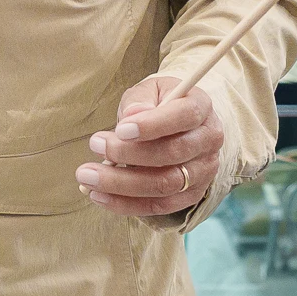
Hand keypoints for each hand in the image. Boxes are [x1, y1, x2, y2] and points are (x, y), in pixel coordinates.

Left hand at [77, 74, 222, 217]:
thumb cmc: (159, 102)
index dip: (153, 125)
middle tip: (95, 147)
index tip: (120, 129)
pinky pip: (160, 206)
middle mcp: (209, 141)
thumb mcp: (149, 89)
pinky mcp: (191, 195)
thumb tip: (132, 115)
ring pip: (165, 184)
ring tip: (87, 177)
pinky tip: (99, 196)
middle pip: (172, 154)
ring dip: (122, 184)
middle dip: (129, 154)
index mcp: (201, 107)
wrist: (178, 123)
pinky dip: (127, 204)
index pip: (183, 117)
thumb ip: (140, 100)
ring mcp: (204, 171)